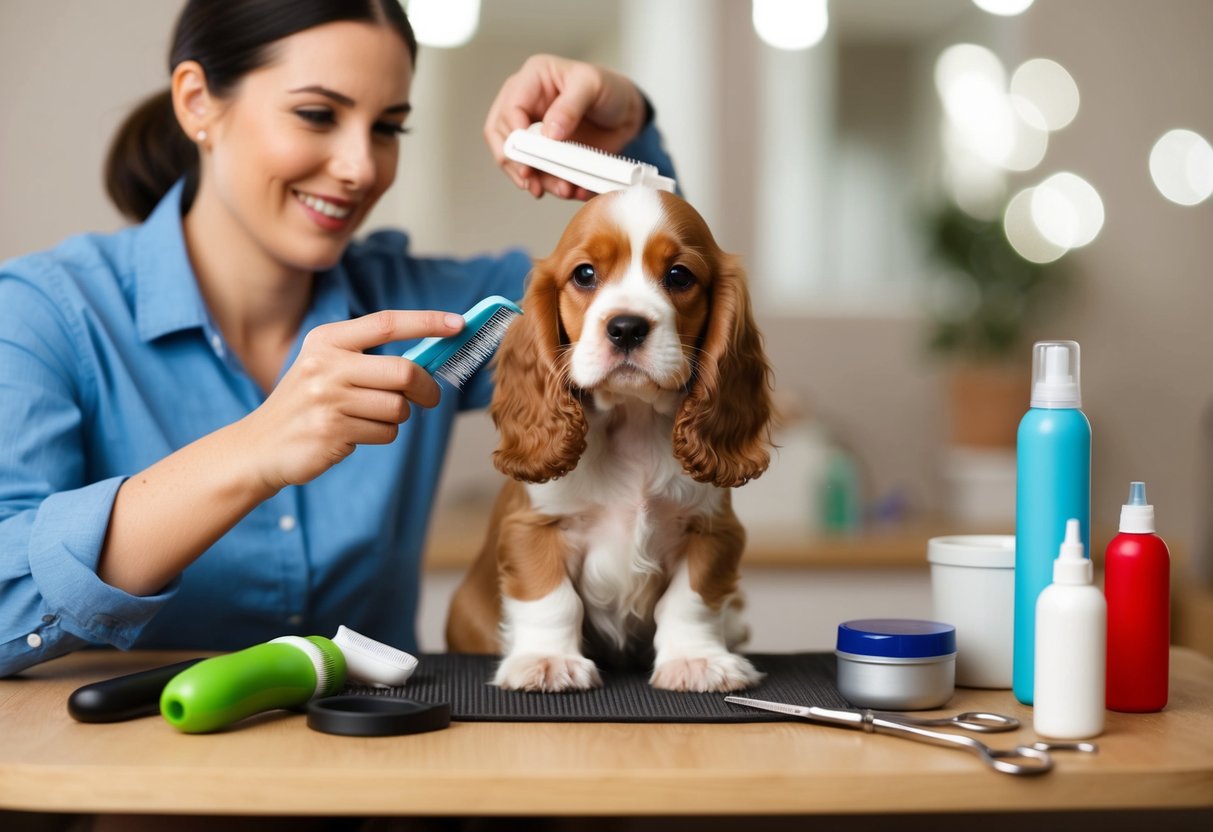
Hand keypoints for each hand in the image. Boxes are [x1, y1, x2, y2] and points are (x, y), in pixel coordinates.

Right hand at [240, 309, 463, 490]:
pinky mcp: (331, 431)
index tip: (458, 324)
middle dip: (427, 388)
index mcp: (326, 340)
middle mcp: (325, 365)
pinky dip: (382, 435)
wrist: (260, 446)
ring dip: (397, 417)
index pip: (387, 323)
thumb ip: (370, 359)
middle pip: (404, 372)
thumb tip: (432, 356)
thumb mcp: (327, 368)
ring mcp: (327, 399)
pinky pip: (386, 433)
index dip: (427, 322)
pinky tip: (354, 433)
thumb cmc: (308, 404)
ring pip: (398, 407)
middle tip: (429, 397)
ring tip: (369, 418)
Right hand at [485, 54, 646, 200]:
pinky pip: (538, 174)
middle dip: (518, 163)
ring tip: (563, 189)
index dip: (514, 135)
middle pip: (503, 139)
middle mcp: (525, 106)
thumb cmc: (607, 88)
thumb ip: (570, 106)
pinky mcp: (543, 154)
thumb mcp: (591, 85)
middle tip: (534, 181)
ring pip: (518, 161)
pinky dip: (551, 186)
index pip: (509, 108)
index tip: (528, 155)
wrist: (625, 112)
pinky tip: (569, 190)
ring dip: (537, 180)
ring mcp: (532, 133)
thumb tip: (549, 133)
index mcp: (531, 80)